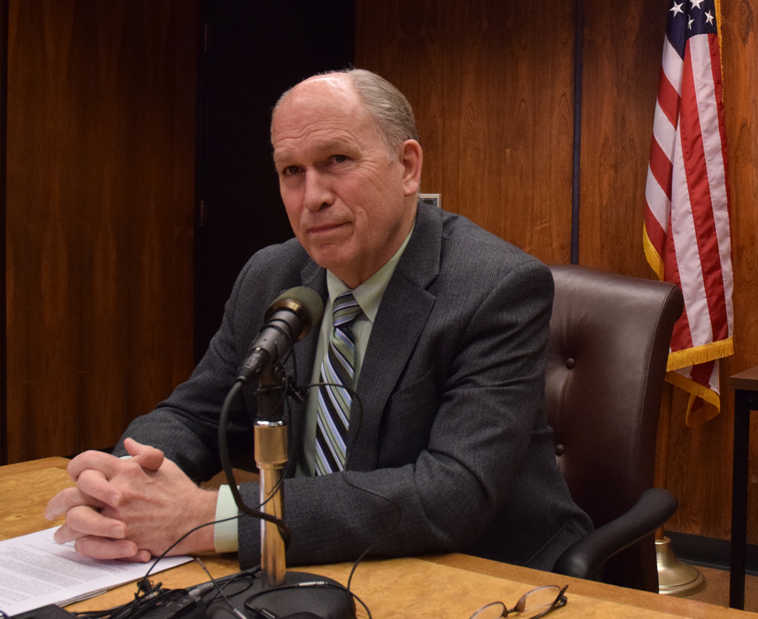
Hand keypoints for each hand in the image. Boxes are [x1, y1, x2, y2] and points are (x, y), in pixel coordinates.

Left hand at [45, 438, 217, 560]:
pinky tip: (81, 543)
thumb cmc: (179, 491)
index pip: (86, 462)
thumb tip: (129, 443)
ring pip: (74, 522)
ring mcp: (117, 517)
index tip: (73, 475)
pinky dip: (81, 544)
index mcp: (125, 471)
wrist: (195, 518)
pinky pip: (88, 544)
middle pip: (71, 495)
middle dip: (57, 503)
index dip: (76, 467)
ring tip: (62, 533)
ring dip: (65, 529)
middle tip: (52, 510)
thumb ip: (142, 453)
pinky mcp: (121, 540)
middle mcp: (117, 493)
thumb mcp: (163, 464)